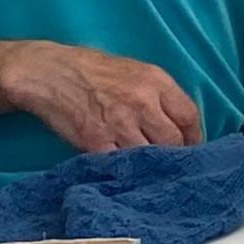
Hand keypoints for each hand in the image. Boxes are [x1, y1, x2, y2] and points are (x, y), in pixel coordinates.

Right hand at [0, 40, 202, 153]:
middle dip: (175, 155)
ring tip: (150, 170)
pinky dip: (125, 170)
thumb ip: (160, 96)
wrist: (50, 73)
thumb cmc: (94, 72)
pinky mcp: (96, 142)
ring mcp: (119, 123)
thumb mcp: (135, 71)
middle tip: (171, 164)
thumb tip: (181, 124)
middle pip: (173, 141)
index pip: (189, 117)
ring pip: (149, 156)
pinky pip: (120, 164)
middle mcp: (142, 102)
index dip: (194, 137)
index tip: (191, 148)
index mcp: (156, 82)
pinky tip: (125, 171)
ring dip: (151, 166)